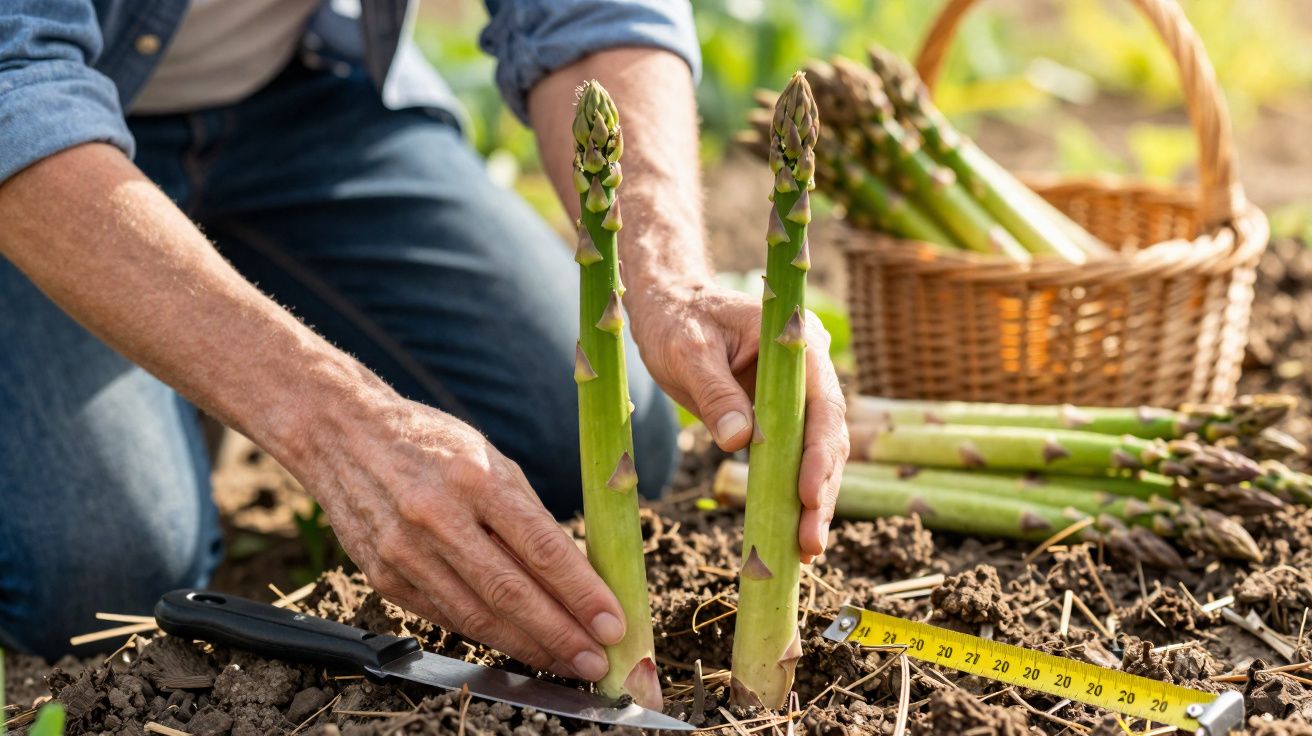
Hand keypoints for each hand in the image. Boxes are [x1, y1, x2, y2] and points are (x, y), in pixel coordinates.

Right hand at [290, 392, 626, 680]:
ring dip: (528, 647)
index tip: (613, 623)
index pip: (541, 548)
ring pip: (477, 616)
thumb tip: (575, 574)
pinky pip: (445, 616)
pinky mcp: (383, 577)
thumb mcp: (489, 458)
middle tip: (597, 661)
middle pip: (511, 592)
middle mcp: (438, 518)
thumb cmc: (429, 442)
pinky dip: (486, 635)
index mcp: (475, 479)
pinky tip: (517, 645)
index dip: (581, 593)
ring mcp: (405, 553)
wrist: (340, 434)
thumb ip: (528, 515)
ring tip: (566, 662)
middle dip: (561, 634)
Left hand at [630, 282, 848, 561]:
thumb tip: (737, 441)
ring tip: (805, 550)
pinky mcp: (776, 414)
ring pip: (815, 453)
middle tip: (809, 543)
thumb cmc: (675, 318)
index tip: (807, 495)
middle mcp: (806, 370)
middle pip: (826, 437)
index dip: (818, 453)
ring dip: (813, 501)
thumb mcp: (687, 350)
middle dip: (820, 491)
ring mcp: (794, 394)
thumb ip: (715, 392)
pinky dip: (792, 492)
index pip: (820, 404)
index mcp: (795, 344)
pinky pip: (791, 456)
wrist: (668, 303)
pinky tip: (792, 533)